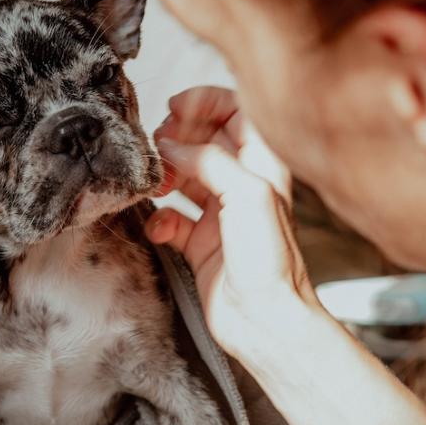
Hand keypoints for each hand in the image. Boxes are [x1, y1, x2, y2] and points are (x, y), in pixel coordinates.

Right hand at [147, 86, 316, 355]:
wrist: (266, 321)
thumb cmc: (270, 261)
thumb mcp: (247, 193)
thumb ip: (210, 160)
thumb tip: (173, 146)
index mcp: (263, 166)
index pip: (236, 113)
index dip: (206, 103)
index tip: (176, 107)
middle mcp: (242, 185)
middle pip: (204, 141)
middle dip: (178, 137)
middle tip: (159, 143)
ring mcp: (220, 214)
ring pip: (185, 177)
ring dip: (165, 175)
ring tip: (155, 181)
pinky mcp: (200, 244)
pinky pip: (172, 218)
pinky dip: (160, 219)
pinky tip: (160, 227)